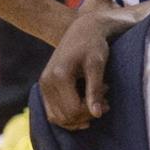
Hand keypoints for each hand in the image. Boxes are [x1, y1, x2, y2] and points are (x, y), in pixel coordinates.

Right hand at [43, 0, 149, 127]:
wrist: (81, 31)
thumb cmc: (93, 45)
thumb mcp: (97, 65)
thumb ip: (95, 89)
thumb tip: (97, 114)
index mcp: (58, 76)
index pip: (73, 111)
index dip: (91, 111)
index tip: (106, 96)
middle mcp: (46, 82)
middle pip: (65, 117)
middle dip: (86, 114)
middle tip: (103, 99)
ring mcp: (43, 85)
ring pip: (57, 118)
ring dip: (78, 117)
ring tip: (95, 100)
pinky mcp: (45, 87)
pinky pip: (53, 112)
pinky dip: (70, 115)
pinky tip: (86, 104)